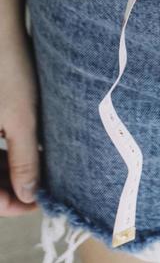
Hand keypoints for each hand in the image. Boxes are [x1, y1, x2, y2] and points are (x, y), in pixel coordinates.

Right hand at [0, 25, 41, 215]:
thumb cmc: (8, 68)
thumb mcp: (21, 118)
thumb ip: (23, 160)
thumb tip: (28, 196)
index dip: (12, 203)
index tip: (40, 201)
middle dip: (12, 186)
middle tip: (44, 186)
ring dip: (8, 171)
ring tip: (40, 169)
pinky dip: (4, 153)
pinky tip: (27, 150)